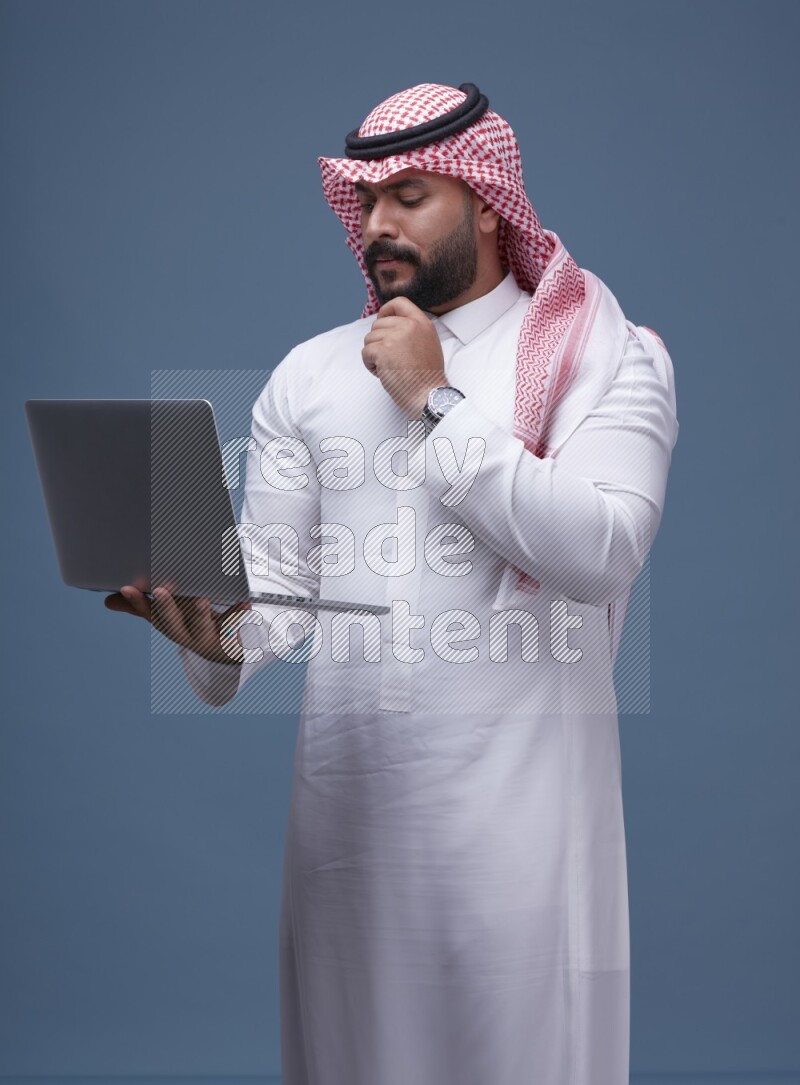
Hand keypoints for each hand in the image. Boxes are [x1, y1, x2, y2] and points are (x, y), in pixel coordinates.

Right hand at [104, 585, 250, 664]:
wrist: (224, 651)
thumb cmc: (191, 623)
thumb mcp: (167, 616)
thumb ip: (142, 606)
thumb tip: (109, 601)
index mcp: (168, 626)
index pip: (149, 614)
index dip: (137, 602)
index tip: (126, 587)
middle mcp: (185, 634)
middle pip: (173, 622)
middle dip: (166, 607)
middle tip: (160, 590)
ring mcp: (207, 638)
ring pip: (202, 627)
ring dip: (200, 614)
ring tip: (200, 600)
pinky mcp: (229, 638)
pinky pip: (235, 627)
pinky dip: (239, 614)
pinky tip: (245, 603)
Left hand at [362, 296, 446, 415]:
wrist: (428, 395)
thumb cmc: (427, 377)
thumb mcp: (429, 344)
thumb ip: (413, 331)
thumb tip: (390, 326)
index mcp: (422, 323)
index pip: (399, 302)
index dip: (386, 311)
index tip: (382, 321)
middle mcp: (409, 326)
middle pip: (379, 324)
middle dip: (378, 341)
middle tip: (389, 359)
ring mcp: (395, 337)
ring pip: (369, 339)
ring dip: (374, 355)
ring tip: (388, 368)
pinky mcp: (383, 351)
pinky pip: (366, 353)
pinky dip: (370, 365)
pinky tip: (383, 373)